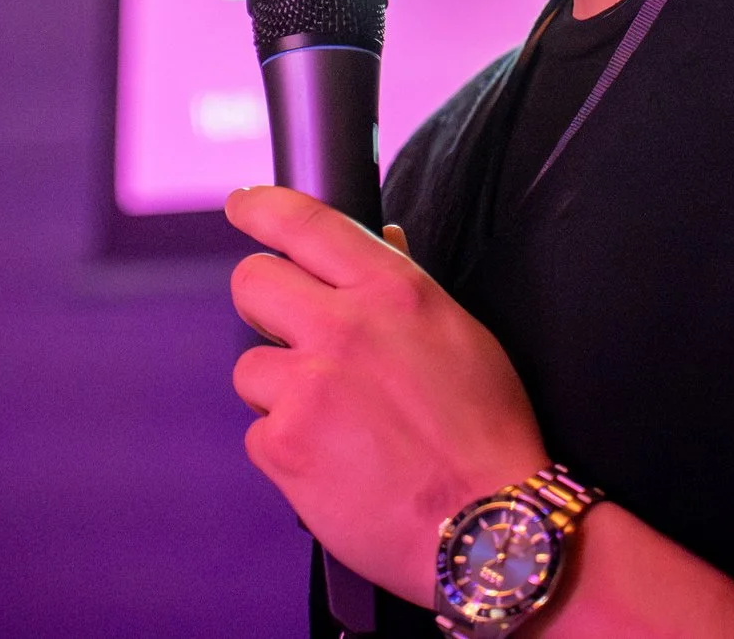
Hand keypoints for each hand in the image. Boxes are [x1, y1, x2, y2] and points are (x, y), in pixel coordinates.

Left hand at [227, 184, 549, 600]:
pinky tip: (333, 463)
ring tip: (335, 424)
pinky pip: (258, 433)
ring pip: (250, 367)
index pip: (305, 221)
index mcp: (392, 290)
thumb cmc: (485, 432)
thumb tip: (378, 239)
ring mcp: (307, 386)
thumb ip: (403, 282)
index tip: (244, 208)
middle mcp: (343, 327)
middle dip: (264, 305)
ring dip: (280, 392)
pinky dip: (286, 449)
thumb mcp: (459, 333)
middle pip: (252, 282)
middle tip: (290, 335)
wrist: (489, 526)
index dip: (262, 208)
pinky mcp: (284, 445)